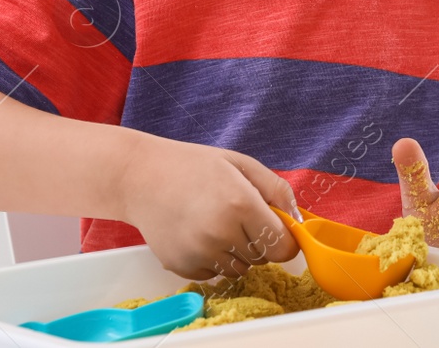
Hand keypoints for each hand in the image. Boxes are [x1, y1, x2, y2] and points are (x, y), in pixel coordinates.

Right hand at [120, 134, 300, 280]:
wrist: (140, 176)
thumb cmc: (192, 165)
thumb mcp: (240, 164)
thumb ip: (276, 189)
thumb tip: (298, 220)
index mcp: (240, 205)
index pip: (282, 247)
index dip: (283, 239)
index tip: (274, 228)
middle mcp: (220, 233)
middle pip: (261, 259)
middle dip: (257, 241)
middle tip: (236, 215)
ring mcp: (199, 253)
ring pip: (238, 269)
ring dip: (235, 252)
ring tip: (214, 222)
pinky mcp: (181, 266)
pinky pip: (213, 274)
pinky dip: (211, 259)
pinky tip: (197, 233)